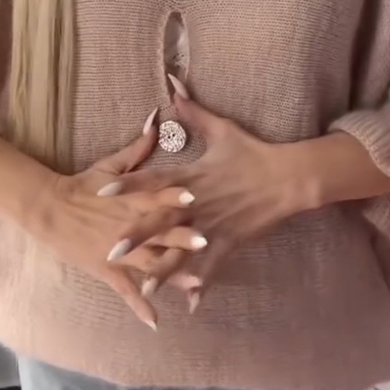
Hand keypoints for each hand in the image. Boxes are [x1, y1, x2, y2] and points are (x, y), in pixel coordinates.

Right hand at [30, 122, 204, 328]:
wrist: (48, 208)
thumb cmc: (81, 184)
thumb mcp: (109, 165)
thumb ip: (136, 149)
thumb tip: (156, 122)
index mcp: (130, 199)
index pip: (155, 194)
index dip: (175, 194)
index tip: (196, 193)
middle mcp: (128, 226)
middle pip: (158, 231)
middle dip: (183, 237)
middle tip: (208, 241)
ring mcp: (117, 250)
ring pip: (149, 263)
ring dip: (173, 273)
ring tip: (198, 284)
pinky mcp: (106, 269)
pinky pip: (125, 290)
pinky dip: (139, 305)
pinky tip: (156, 321)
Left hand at [113, 88, 319, 306]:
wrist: (288, 177)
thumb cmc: (252, 152)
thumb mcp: (222, 129)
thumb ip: (193, 111)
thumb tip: (173, 84)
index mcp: (193, 176)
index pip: (154, 181)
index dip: (128, 186)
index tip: (102, 191)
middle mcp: (199, 203)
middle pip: (163, 221)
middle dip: (137, 236)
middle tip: (110, 249)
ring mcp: (215, 225)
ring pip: (184, 250)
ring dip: (164, 268)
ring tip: (143, 284)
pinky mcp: (231, 241)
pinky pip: (214, 267)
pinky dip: (203, 284)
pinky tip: (190, 305)